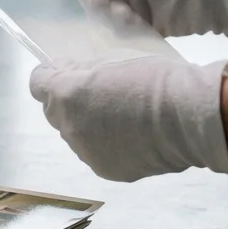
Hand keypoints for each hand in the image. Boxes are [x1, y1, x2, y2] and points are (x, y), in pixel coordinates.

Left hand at [28, 55, 227, 181]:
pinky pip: (97, 153)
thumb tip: (68, 73)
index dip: (53, 76)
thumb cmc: (154, 77)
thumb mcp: (114, 58)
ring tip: (125, 118)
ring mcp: (84, 151)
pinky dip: (109, 145)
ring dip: (90, 125)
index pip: (38, 83)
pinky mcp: (104, 170)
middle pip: (56, 111)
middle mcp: (67, 125)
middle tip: (103, 94)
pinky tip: (135, 136)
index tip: (70, 73)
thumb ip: (83, 69)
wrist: (189, 117)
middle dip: (71, 102)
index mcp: (65, 93)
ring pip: (77, 134)